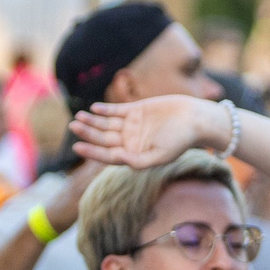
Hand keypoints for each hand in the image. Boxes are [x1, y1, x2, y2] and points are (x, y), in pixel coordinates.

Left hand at [69, 96, 228, 170]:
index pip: (107, 155)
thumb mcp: (161, 155)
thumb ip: (139, 160)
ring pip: (106, 124)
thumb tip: (118, 159)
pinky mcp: (137, 110)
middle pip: (103, 138)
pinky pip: (116, 110)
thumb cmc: (181, 141)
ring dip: (92, 120)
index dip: (91, 152)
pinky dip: (105, 109)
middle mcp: (130, 140)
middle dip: (88, 133)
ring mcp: (132, 125)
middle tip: (73, 126)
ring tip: (78, 117)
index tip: (77, 147)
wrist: (195, 120)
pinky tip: (94, 108)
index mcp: (134, 154)